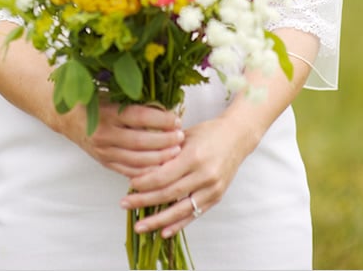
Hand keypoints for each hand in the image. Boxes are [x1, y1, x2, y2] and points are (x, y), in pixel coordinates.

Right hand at [61, 102, 184, 178]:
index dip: (161, 119)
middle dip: (165, 141)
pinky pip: (129, 171)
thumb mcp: (111, 94)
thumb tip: (164, 106)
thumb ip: (133, 101)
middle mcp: (105, 134)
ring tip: (175, 152)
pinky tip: (160, 167)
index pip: (140, 117)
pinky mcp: (105, 162)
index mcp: (108, 113)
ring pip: (137, 160)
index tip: (176, 119)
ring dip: (159, 158)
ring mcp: (104, 151)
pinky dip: (146, 171)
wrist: (67, 117)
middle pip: (142, 142)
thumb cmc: (92, 101)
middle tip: (180, 137)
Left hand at [120, 116, 249, 236]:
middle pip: (169, 194)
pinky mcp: (216, 197)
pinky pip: (194, 214)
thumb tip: (141, 167)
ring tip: (140, 226)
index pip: (164, 175)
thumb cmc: (209, 132)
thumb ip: (166, 151)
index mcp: (194, 156)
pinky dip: (178, 224)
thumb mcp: (185, 134)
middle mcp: (204, 174)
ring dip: (158, 220)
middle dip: (144, 201)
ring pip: (180, 209)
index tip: (130, 185)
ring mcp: (212, 188)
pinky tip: (163, 231)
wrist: (237, 137)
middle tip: (125, 204)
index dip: (145, 183)